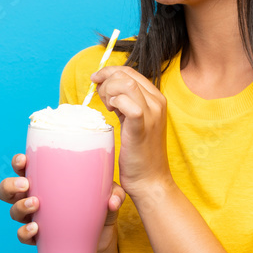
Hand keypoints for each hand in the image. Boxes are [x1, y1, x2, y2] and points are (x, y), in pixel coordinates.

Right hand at [0, 152, 126, 250]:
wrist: (100, 237)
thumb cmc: (99, 205)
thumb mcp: (109, 194)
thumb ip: (114, 193)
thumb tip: (112, 201)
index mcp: (46, 179)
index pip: (25, 166)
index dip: (18, 162)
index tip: (23, 160)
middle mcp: (35, 195)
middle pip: (8, 188)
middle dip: (11, 185)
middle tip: (26, 184)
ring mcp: (34, 217)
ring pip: (12, 211)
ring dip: (19, 206)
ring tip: (34, 204)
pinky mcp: (38, 237)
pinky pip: (23, 235)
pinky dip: (25, 232)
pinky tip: (36, 229)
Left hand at [91, 66, 171, 199]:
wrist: (150, 180)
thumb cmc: (140, 153)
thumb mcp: (135, 121)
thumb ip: (126, 103)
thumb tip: (106, 88)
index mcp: (156, 98)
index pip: (130, 71)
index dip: (109, 71)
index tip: (96, 80)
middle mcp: (157, 103)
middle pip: (126, 74)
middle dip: (105, 80)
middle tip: (99, 98)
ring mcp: (152, 114)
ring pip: (126, 83)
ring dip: (109, 90)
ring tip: (107, 107)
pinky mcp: (142, 127)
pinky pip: (128, 104)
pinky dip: (115, 102)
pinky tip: (111, 113)